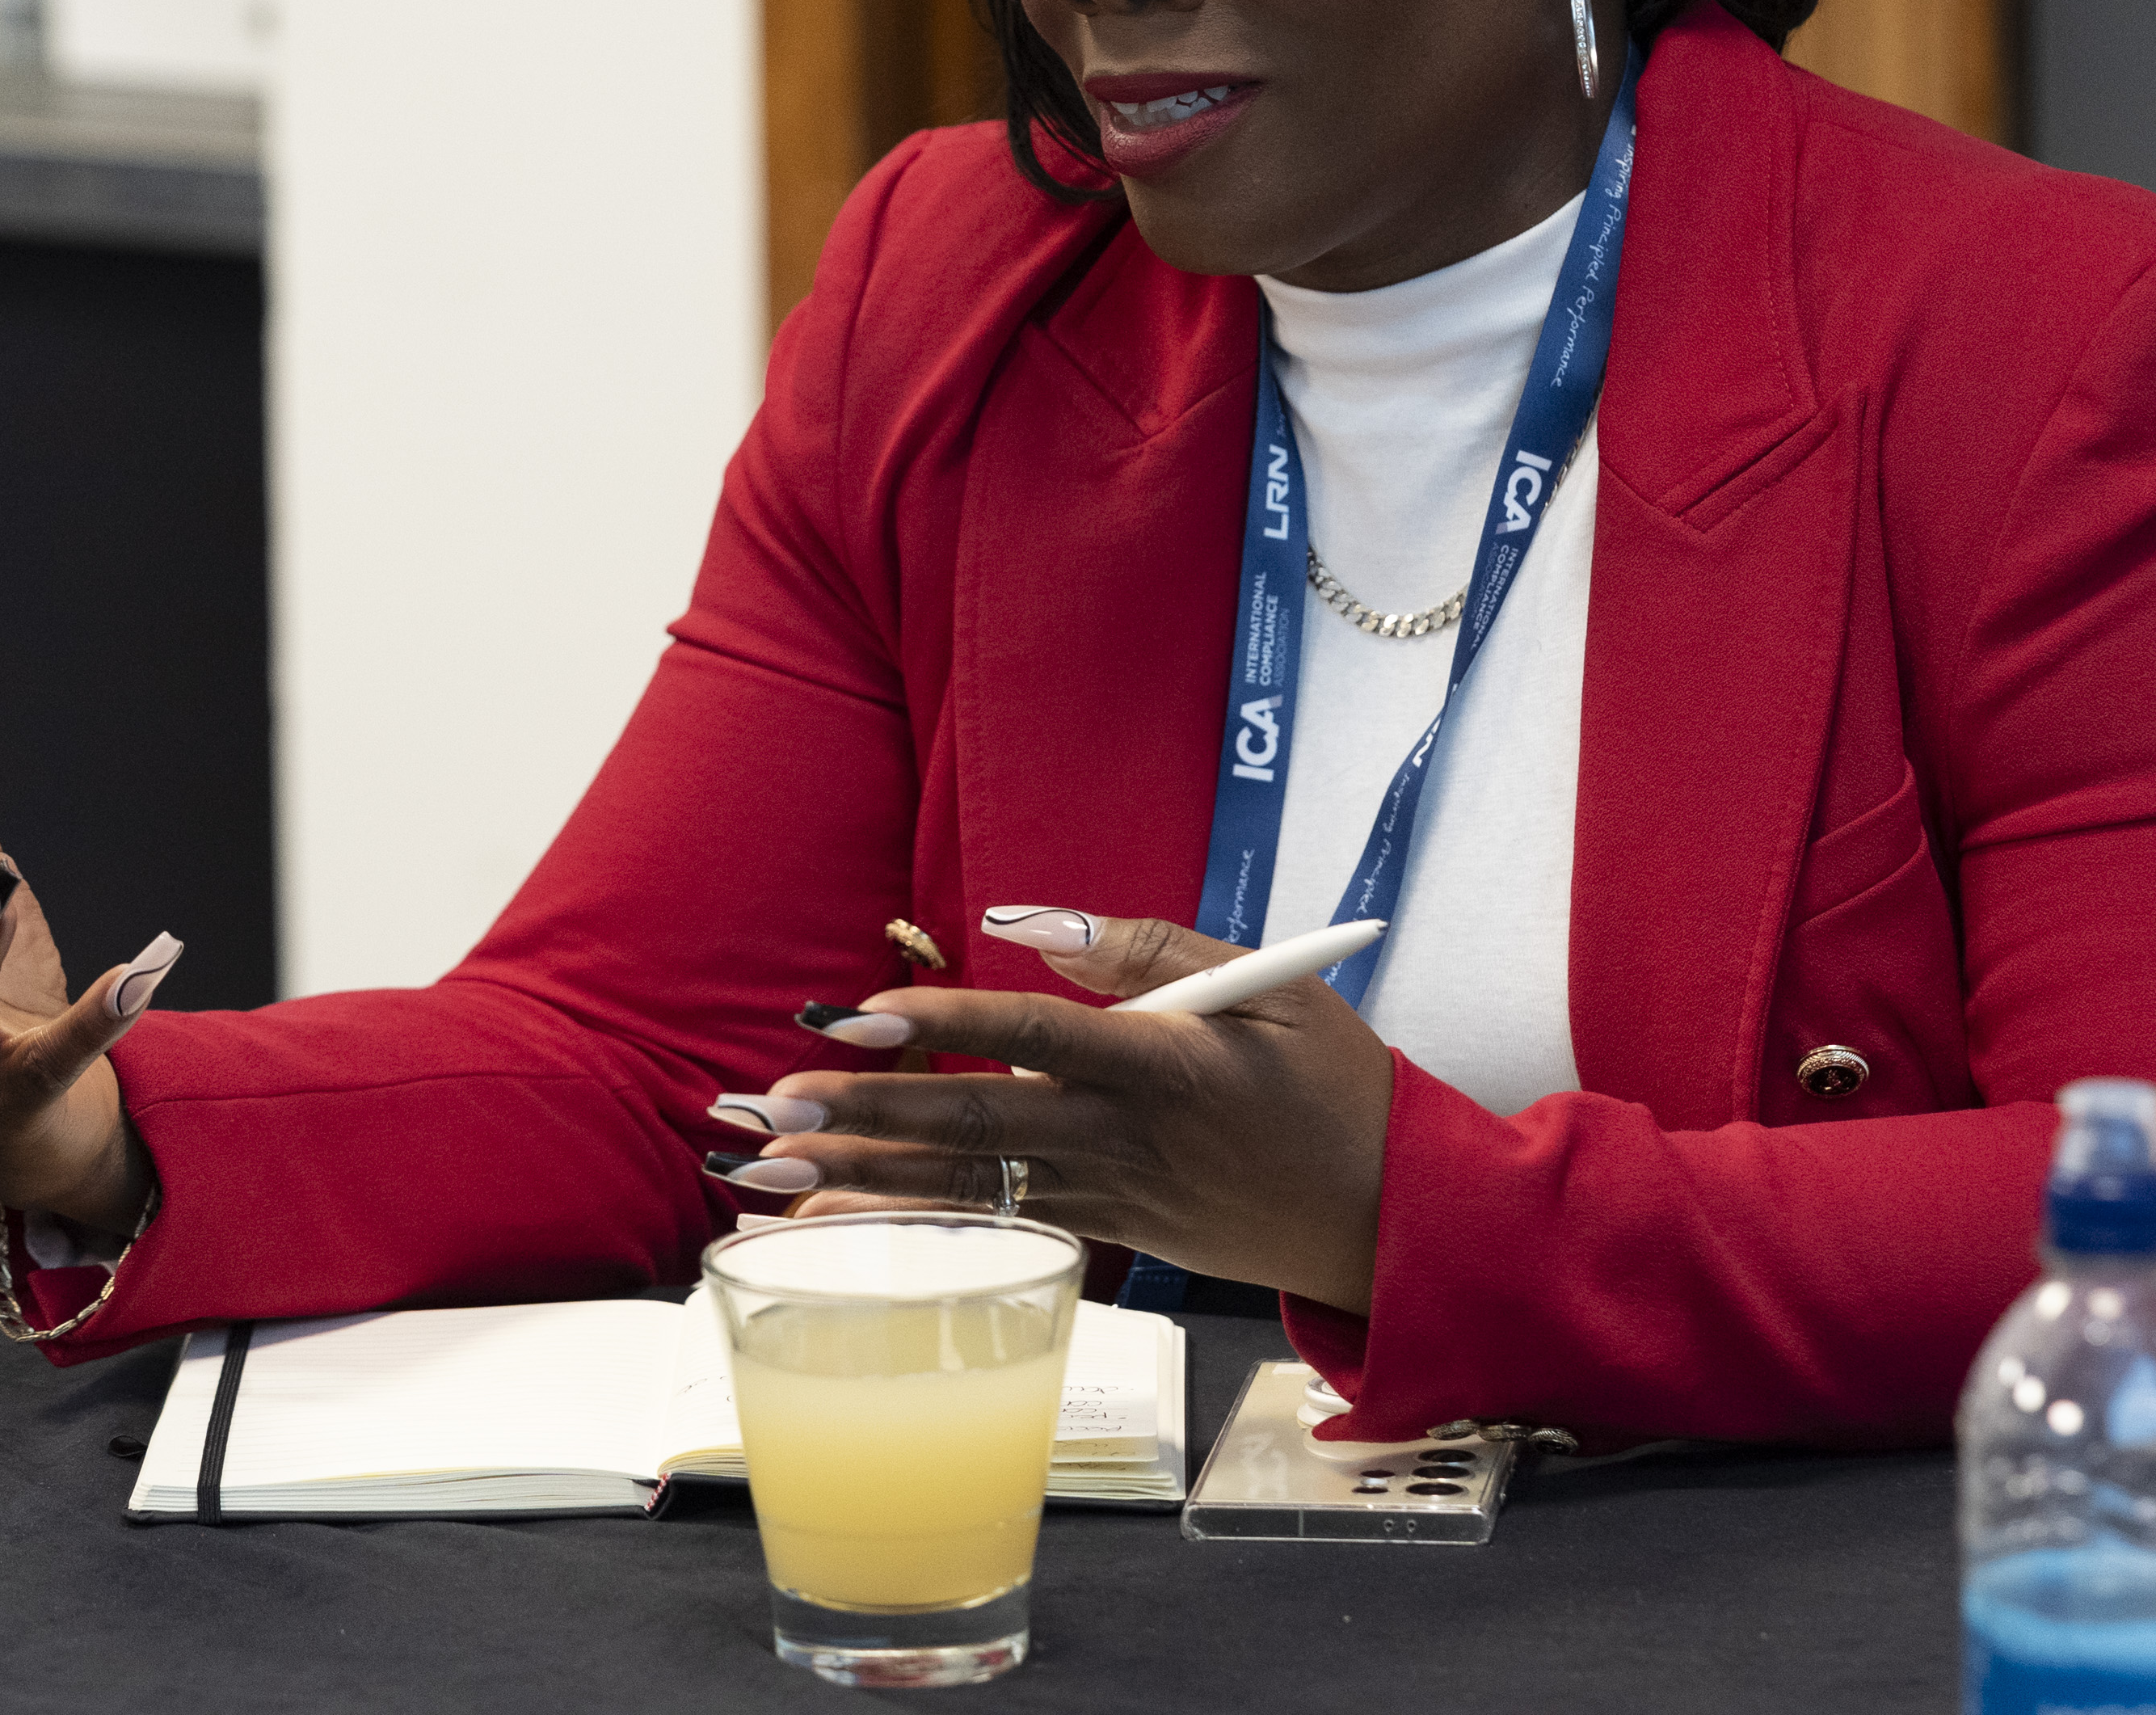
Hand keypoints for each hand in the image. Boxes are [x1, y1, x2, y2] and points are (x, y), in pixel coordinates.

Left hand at [736, 914, 1392, 1313]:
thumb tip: (1024, 923)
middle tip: (769, 1106)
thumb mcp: (1272, 987)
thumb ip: (1148, 947)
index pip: (1037, 1034)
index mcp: (1171, 1064)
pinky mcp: (1109, 1231)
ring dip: (862, 1180)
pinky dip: (912, 1222)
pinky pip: (994, 1223)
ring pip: (970, 1185)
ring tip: (765, 1172)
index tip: (853, 1017)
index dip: (943, 1022)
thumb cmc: (1335, 1089)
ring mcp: (1113, 1194)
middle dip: (866, 1114)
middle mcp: (1128, 1137)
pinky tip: (837, 1220)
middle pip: (978, 1121)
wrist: (1390, 1220)